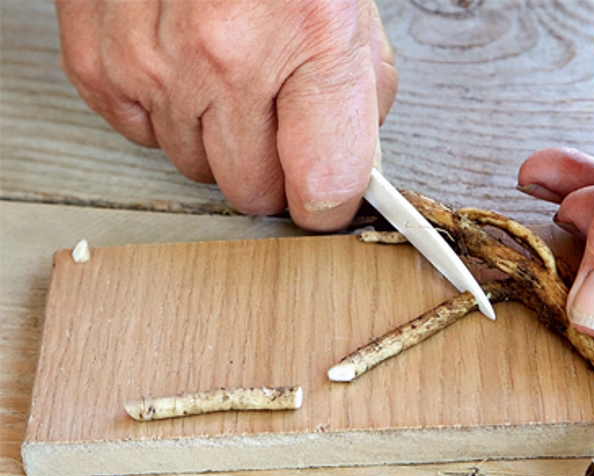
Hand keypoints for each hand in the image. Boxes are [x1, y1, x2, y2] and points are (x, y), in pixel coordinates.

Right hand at [55, 0, 397, 230]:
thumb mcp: (351, 9)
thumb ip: (359, 93)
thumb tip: (353, 163)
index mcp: (307, 35)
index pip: (323, 187)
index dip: (329, 204)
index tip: (327, 199)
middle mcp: (223, 56)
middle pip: (252, 191)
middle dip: (273, 172)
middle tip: (279, 129)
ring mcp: (151, 62)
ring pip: (194, 168)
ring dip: (217, 139)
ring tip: (228, 79)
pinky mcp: (100, 61)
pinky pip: (141, 135)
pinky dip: (165, 115)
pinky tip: (183, 71)